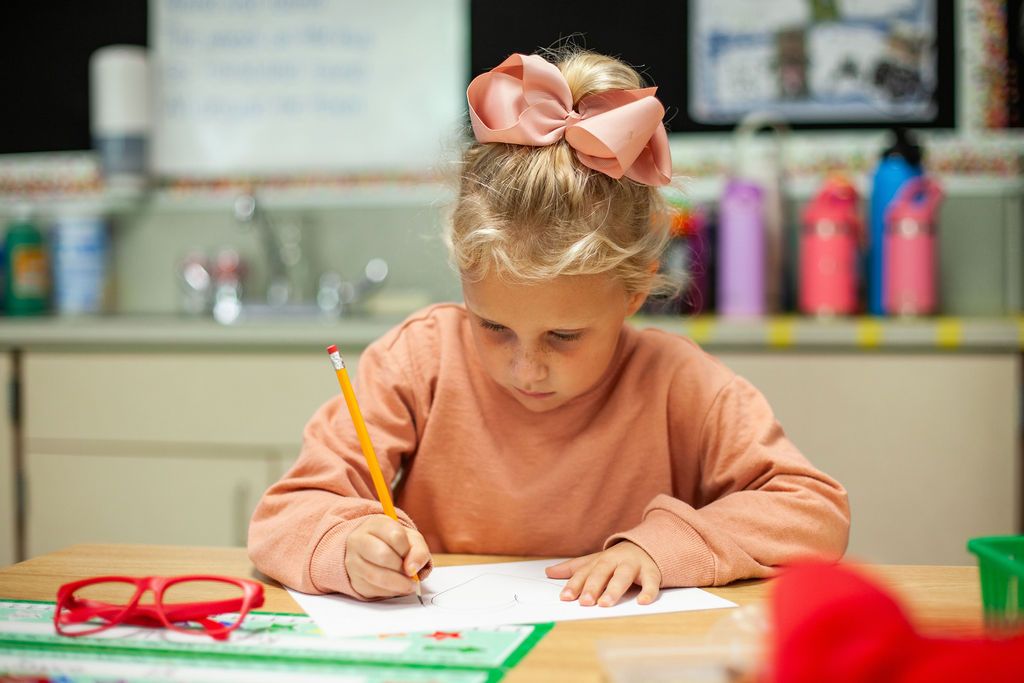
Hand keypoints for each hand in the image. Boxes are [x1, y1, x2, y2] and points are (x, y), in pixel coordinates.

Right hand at [345, 514, 430, 599]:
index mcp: (376, 524)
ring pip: (375, 575)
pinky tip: (394, 586)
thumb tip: (413, 569)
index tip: (410, 557)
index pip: (395, 535)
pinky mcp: (353, 579)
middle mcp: (359, 539)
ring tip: (407, 584)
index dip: (407, 550)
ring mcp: (352, 560)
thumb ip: (418, 551)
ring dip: (398, 584)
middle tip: (410, 573)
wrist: (373, 553)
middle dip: (402, 568)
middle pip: (383, 555)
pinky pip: (372, 589)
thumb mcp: (411, 540)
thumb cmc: (395, 545)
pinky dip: (389, 592)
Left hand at [545, 541, 660, 606]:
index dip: (574, 584)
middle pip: (602, 572)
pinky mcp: (651, 571)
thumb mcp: (595, 562)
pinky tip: (643, 602)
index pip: (585, 572)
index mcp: (600, 560)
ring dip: (614, 589)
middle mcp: (615, 561)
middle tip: (584, 602)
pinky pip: (651, 581)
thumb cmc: (617, 560)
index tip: (565, 597)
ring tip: (605, 603)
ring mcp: (633, 565)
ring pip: (623, 576)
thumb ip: (574, 568)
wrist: (647, 546)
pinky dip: (648, 592)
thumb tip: (548, 572)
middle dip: (592, 587)